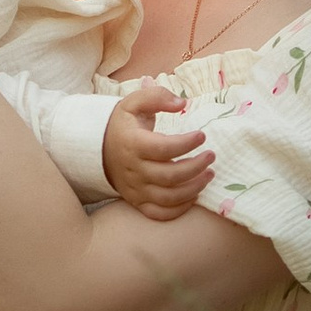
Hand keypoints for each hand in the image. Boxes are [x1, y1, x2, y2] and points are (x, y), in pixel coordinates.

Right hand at [102, 78, 213, 224]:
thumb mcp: (135, 103)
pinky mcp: (137, 202)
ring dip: (194, 188)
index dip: (186, 144)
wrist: (99, 149)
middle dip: (196, 167)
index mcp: (133, 144)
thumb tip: (182, 103)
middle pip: (169, 176)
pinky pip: (160, 213)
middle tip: (211, 156)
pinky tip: (194, 195)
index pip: (163, 148)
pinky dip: (179, 209)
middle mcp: (133, 170)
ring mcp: (135, 189)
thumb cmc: (124, 125)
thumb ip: (157, 96)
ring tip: (209, 175)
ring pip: (168, 197)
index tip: (202, 136)